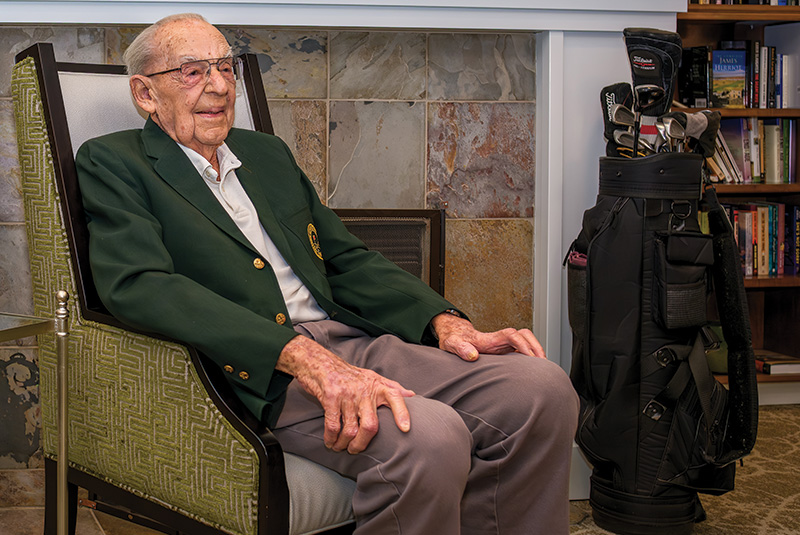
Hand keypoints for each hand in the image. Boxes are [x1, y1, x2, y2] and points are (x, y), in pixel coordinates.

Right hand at [276, 335, 413, 453]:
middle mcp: (364, 390)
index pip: (395, 396)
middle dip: (362, 444)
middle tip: (356, 449)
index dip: (402, 413)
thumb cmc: (350, 375)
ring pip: (350, 430)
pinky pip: (333, 426)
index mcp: (377, 386)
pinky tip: (330, 442)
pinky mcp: (331, 398)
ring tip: (341, 447)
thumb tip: (412, 395)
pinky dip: (331, 438)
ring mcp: (347, 394)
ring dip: (344, 444)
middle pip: (370, 425)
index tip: (405, 429)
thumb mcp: (373, 377)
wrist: (321, 363)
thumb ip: (392, 387)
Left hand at [431, 312, 545, 360]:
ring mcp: (504, 344)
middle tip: (543, 363)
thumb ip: (460, 349)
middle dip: (536, 346)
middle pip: (525, 335)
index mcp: (490, 338)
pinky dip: (531, 357)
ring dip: (536, 351)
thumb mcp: (451, 344)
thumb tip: (472, 356)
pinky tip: (534, 370)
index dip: (522, 344)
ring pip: (527, 341)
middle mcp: (500, 339)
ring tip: (543, 368)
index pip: (511, 335)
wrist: (454, 336)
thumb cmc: (453, 339)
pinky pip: (523, 350)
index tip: (528, 356)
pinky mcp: (505, 351)